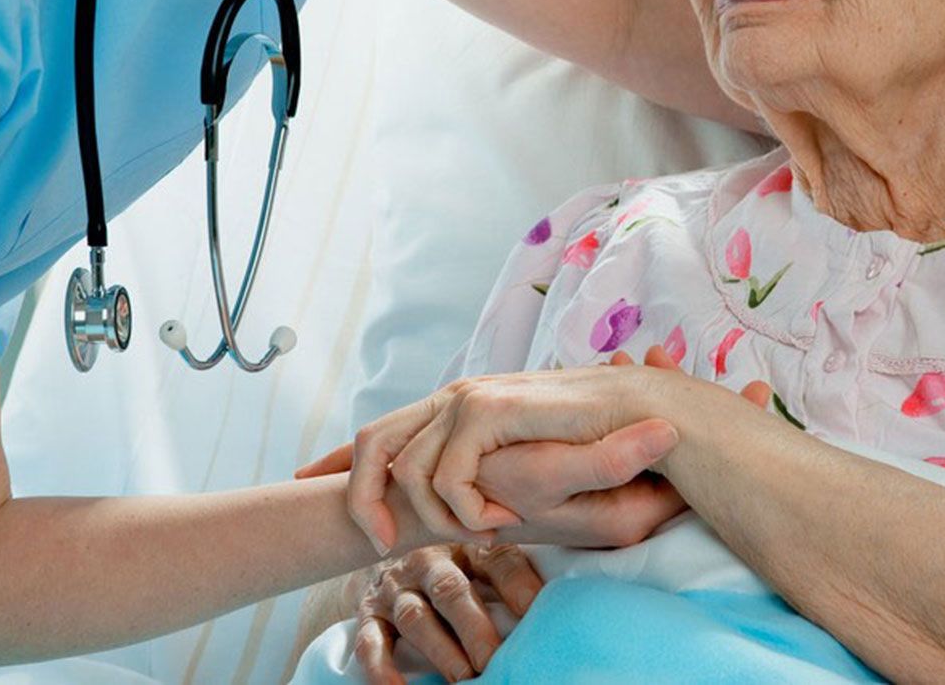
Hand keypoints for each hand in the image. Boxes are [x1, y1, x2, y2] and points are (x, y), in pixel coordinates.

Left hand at [296, 371, 680, 552]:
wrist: (642, 420)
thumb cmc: (588, 450)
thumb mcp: (520, 475)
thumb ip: (474, 478)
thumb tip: (428, 494)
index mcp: (454, 410)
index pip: (377, 433)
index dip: (335, 461)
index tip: (302, 483)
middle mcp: (453, 398)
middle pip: (369, 444)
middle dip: (358, 499)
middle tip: (385, 545)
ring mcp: (467, 398)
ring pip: (405, 467)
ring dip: (436, 514)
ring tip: (484, 530)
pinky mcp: (486, 408)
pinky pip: (447, 474)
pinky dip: (466, 508)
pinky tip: (501, 520)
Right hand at [347, 541, 543, 684]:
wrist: (386, 539)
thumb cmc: (453, 566)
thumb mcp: (483, 561)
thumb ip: (514, 577)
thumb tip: (559, 610)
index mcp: (467, 547)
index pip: (497, 560)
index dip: (517, 584)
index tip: (535, 610)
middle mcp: (428, 561)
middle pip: (451, 590)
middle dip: (475, 627)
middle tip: (494, 658)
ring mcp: (396, 587)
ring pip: (415, 616)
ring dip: (440, 649)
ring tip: (463, 676)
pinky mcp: (369, 613)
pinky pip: (370, 641)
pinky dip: (382, 668)